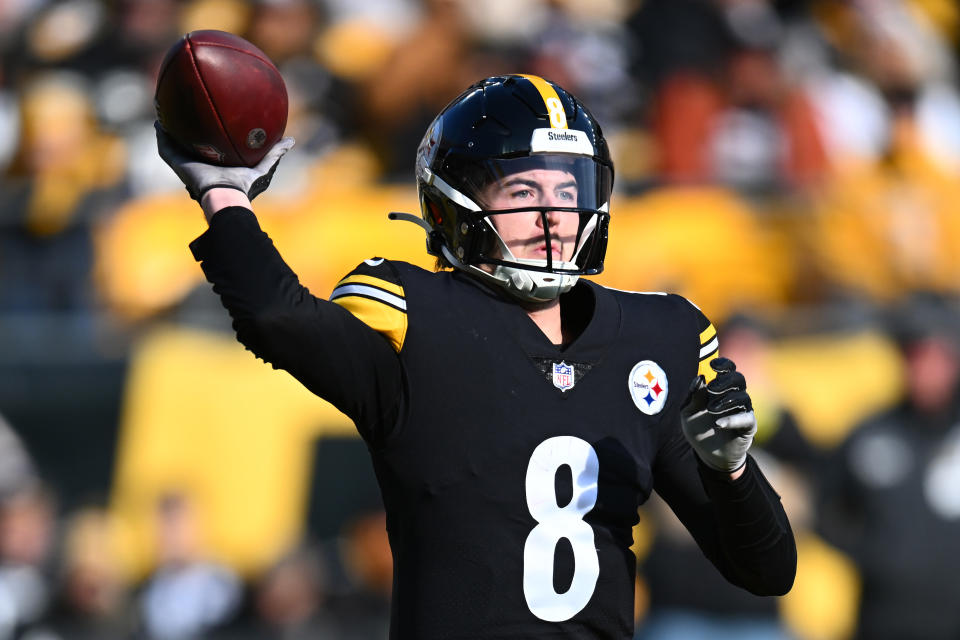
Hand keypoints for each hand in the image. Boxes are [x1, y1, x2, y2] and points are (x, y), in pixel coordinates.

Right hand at [155, 121, 294, 200]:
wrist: (226, 195)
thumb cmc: (244, 185)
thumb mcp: (263, 166)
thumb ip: (275, 153)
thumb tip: (290, 140)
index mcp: (217, 162)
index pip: (211, 146)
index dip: (209, 133)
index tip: (210, 117)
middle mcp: (200, 162)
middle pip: (190, 143)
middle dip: (186, 128)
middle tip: (184, 110)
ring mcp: (186, 163)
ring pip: (174, 143)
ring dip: (169, 129)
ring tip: (165, 112)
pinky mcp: (178, 164)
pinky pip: (165, 148)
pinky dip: (161, 135)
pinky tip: (158, 122)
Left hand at [680, 357, 756, 472]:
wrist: (708, 455)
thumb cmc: (698, 429)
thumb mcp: (688, 413)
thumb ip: (693, 396)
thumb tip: (700, 378)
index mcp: (720, 390)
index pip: (728, 370)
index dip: (724, 364)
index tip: (713, 365)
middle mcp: (734, 397)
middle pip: (738, 379)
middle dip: (725, 381)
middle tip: (711, 389)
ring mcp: (743, 411)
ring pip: (743, 397)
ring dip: (726, 401)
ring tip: (711, 410)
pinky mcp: (748, 427)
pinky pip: (746, 418)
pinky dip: (732, 419)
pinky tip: (718, 424)